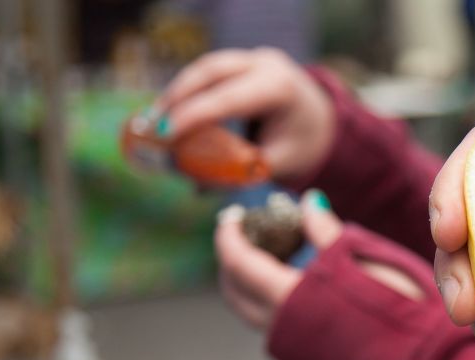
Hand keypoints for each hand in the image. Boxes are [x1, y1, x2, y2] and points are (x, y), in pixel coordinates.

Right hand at [156, 48, 335, 179]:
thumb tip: (196, 186)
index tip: (165, 135)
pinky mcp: (243, 62)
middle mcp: (266, 65)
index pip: (228, 99)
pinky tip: (172, 113)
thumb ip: (239, 173)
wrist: (322, 124)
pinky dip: (190, 91)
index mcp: (280, 89)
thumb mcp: (276, 164)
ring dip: (179, 93)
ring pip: (206, 68)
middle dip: (178, 97)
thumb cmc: (301, 147)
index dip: (193, 115)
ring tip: (157, 122)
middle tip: (153, 127)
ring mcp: (254, 58)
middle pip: (211, 72)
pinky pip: (210, 73)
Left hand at [216, 192, 423, 329]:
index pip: (238, 262)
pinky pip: (273, 327)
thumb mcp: (370, 261)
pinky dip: (271, 301)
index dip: (230, 235)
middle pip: (236, 290)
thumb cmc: (405, 312)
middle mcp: (281, 328)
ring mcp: (292, 351)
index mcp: (291, 297)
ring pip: (252, 312)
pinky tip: (299, 286)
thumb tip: (307, 204)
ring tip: (277, 255)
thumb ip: (329, 235)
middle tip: (251, 232)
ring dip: (252, 282)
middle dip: (234, 258)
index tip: (233, 215)